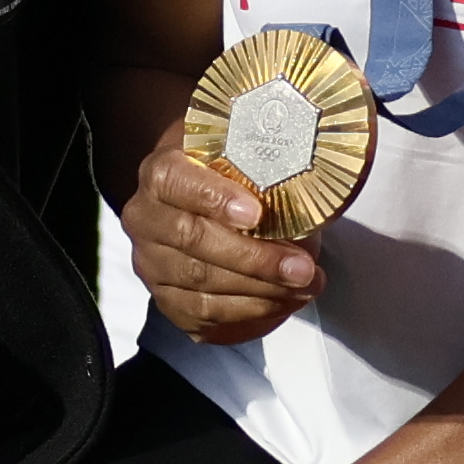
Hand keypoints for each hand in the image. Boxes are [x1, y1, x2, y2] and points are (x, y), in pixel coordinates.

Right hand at [119, 145, 321, 346]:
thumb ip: (265, 156)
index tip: (256, 214)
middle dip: (254, 259)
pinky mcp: (166, 299)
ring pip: (200, 284)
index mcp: (161, 172)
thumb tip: (316, 173)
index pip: (175, 180)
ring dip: (261, 291)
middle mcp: (146, 218)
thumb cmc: (230, 175)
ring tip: (306, 284)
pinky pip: (204, 314)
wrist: (204, 203)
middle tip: (302, 267)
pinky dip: (250, 313)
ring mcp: (152, 263)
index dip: (215, 198)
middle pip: (192, 240)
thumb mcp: (241, 149)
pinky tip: (284, 301)